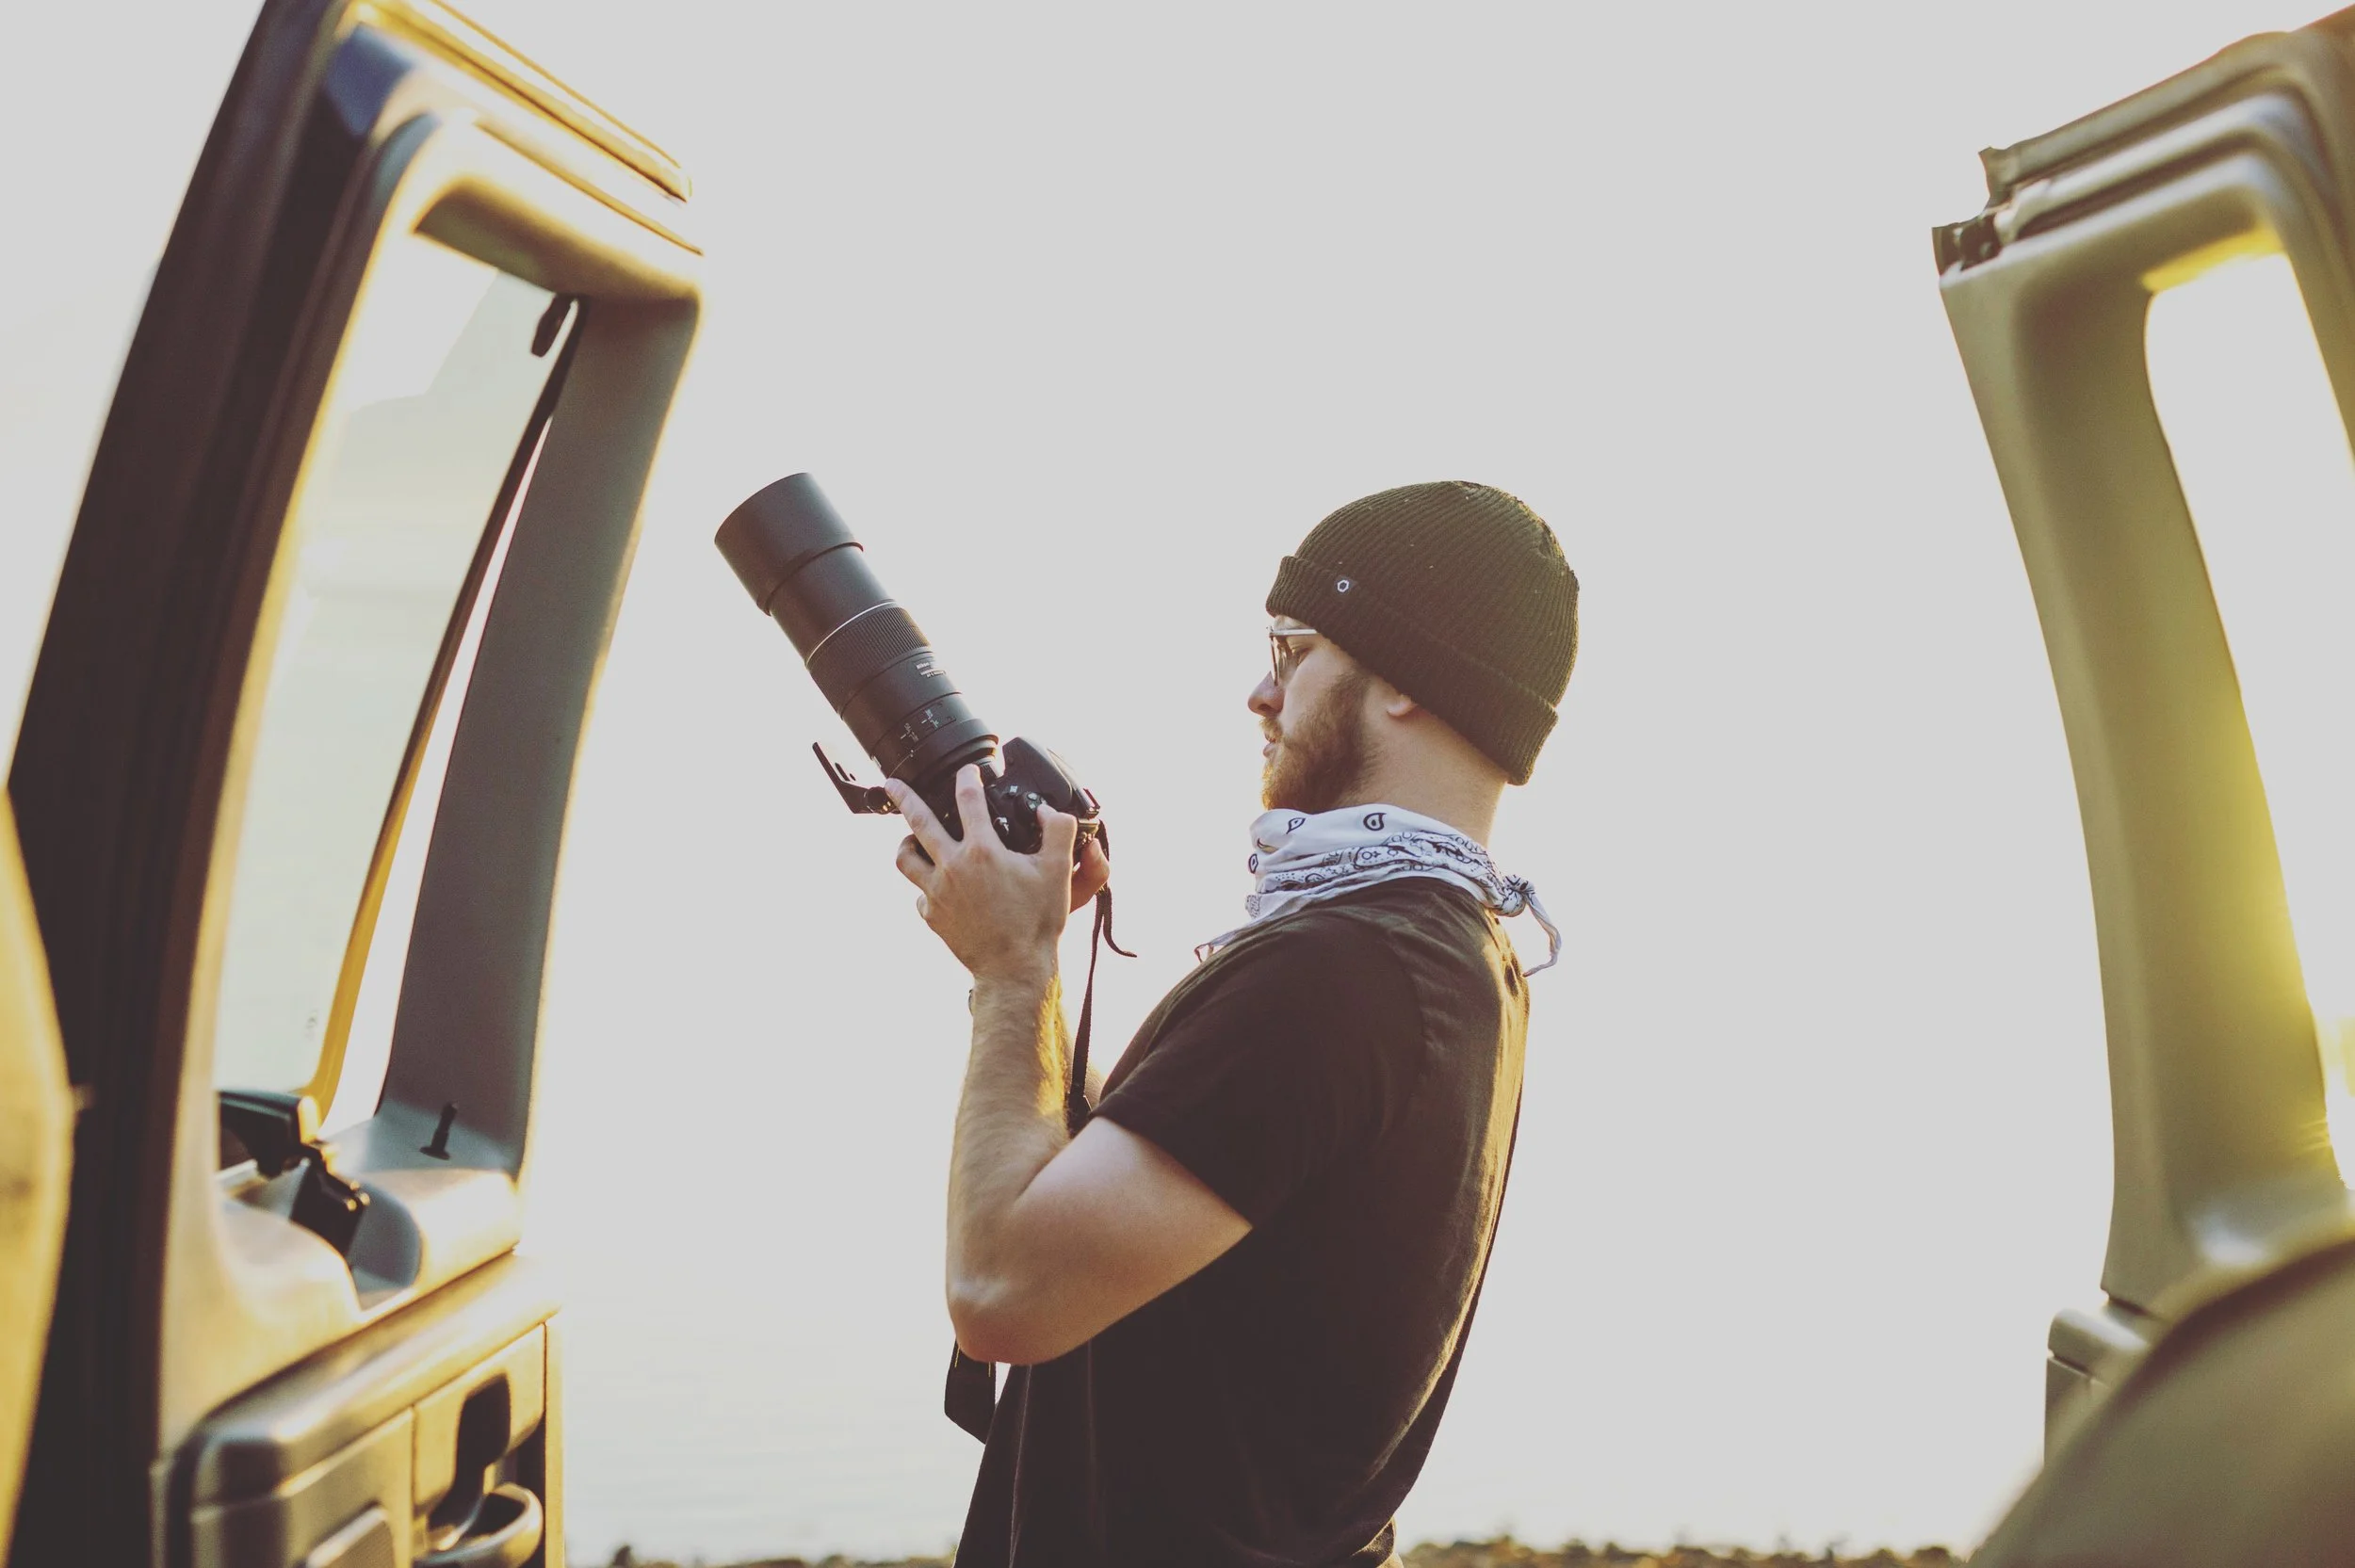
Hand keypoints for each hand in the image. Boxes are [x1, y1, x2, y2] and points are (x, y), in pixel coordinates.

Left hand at [890, 766, 1099, 981]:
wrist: (1014, 968)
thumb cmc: (1036, 922)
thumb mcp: (1058, 870)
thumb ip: (1058, 830)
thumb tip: (1048, 811)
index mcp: (982, 851)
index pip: (968, 800)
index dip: (968, 778)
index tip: (969, 771)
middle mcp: (952, 867)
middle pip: (918, 821)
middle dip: (904, 797)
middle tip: (892, 783)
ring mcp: (937, 893)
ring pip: (906, 858)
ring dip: (906, 844)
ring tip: (910, 838)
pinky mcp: (932, 916)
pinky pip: (920, 893)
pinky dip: (927, 885)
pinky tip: (938, 885)